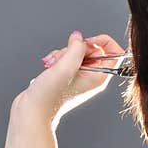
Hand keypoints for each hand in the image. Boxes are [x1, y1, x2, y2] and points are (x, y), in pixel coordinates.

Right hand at [12, 31, 126, 126]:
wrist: (32, 110)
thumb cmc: (49, 95)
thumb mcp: (66, 67)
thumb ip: (76, 48)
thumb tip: (78, 37)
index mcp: (99, 76)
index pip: (114, 53)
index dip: (102, 42)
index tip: (86, 41)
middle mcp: (91, 76)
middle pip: (92, 50)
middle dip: (74, 48)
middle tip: (63, 58)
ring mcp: (79, 76)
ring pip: (76, 52)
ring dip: (62, 53)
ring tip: (53, 65)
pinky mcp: (67, 75)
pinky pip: (66, 57)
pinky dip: (57, 57)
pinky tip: (49, 64)